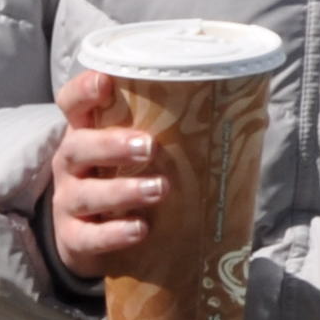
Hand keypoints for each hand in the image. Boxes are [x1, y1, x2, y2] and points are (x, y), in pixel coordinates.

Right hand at [48, 71, 166, 278]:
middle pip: (77, 147)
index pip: (72, 104)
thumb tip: (251, 111)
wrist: (94, 236)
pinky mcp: (73, 238)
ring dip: (122, 190)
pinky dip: (113, 234)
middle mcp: (71, 164)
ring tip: (160, 189)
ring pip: (85, 194)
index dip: (83, 90)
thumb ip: (175, 129)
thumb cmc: (127, 177)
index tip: (105, 82)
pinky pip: (88, 236)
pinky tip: (140, 229)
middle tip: (150, 146)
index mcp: (87, 132)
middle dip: (111, 144)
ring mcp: (68, 202)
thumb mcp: (139, 150)